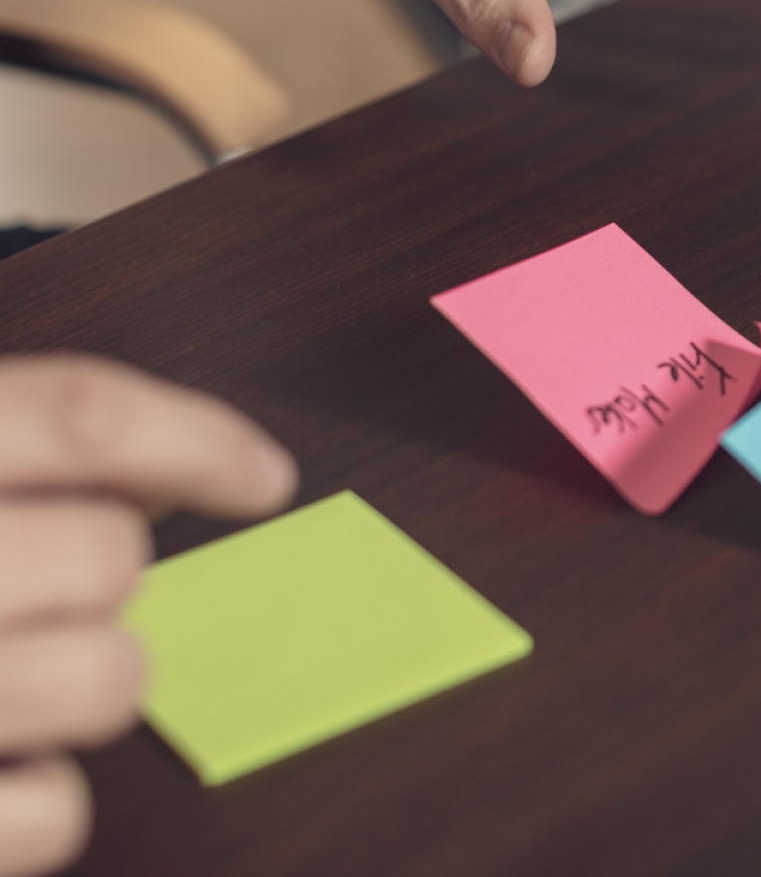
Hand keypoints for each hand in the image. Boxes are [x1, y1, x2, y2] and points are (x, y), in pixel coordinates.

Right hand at [0, 357, 295, 876]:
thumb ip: (17, 458)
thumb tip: (179, 476)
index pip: (81, 416)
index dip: (194, 439)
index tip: (266, 479)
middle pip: (112, 555)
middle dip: (108, 577)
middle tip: (50, 596)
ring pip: (112, 679)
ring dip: (90, 683)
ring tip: (11, 681)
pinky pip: (58, 813)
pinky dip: (44, 805)